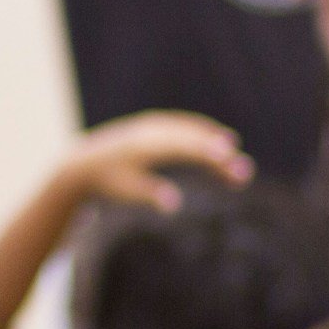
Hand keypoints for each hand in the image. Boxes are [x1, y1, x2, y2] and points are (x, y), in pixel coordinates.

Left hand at [60, 112, 251, 212]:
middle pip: (194, 139)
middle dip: (220, 154)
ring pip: (191, 129)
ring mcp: (154, 124)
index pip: (184, 148)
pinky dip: (203, 132)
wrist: (83, 162)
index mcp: (145, 146)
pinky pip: (185, 125)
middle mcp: (152, 130)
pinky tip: (219, 140)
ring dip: (215, 141)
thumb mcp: (124, 190)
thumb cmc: (106, 180)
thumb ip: (149, 194)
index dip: (209, 154)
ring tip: (236, 159)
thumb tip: (173, 204)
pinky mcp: (155, 125)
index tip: (231, 161)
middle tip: (244, 172)